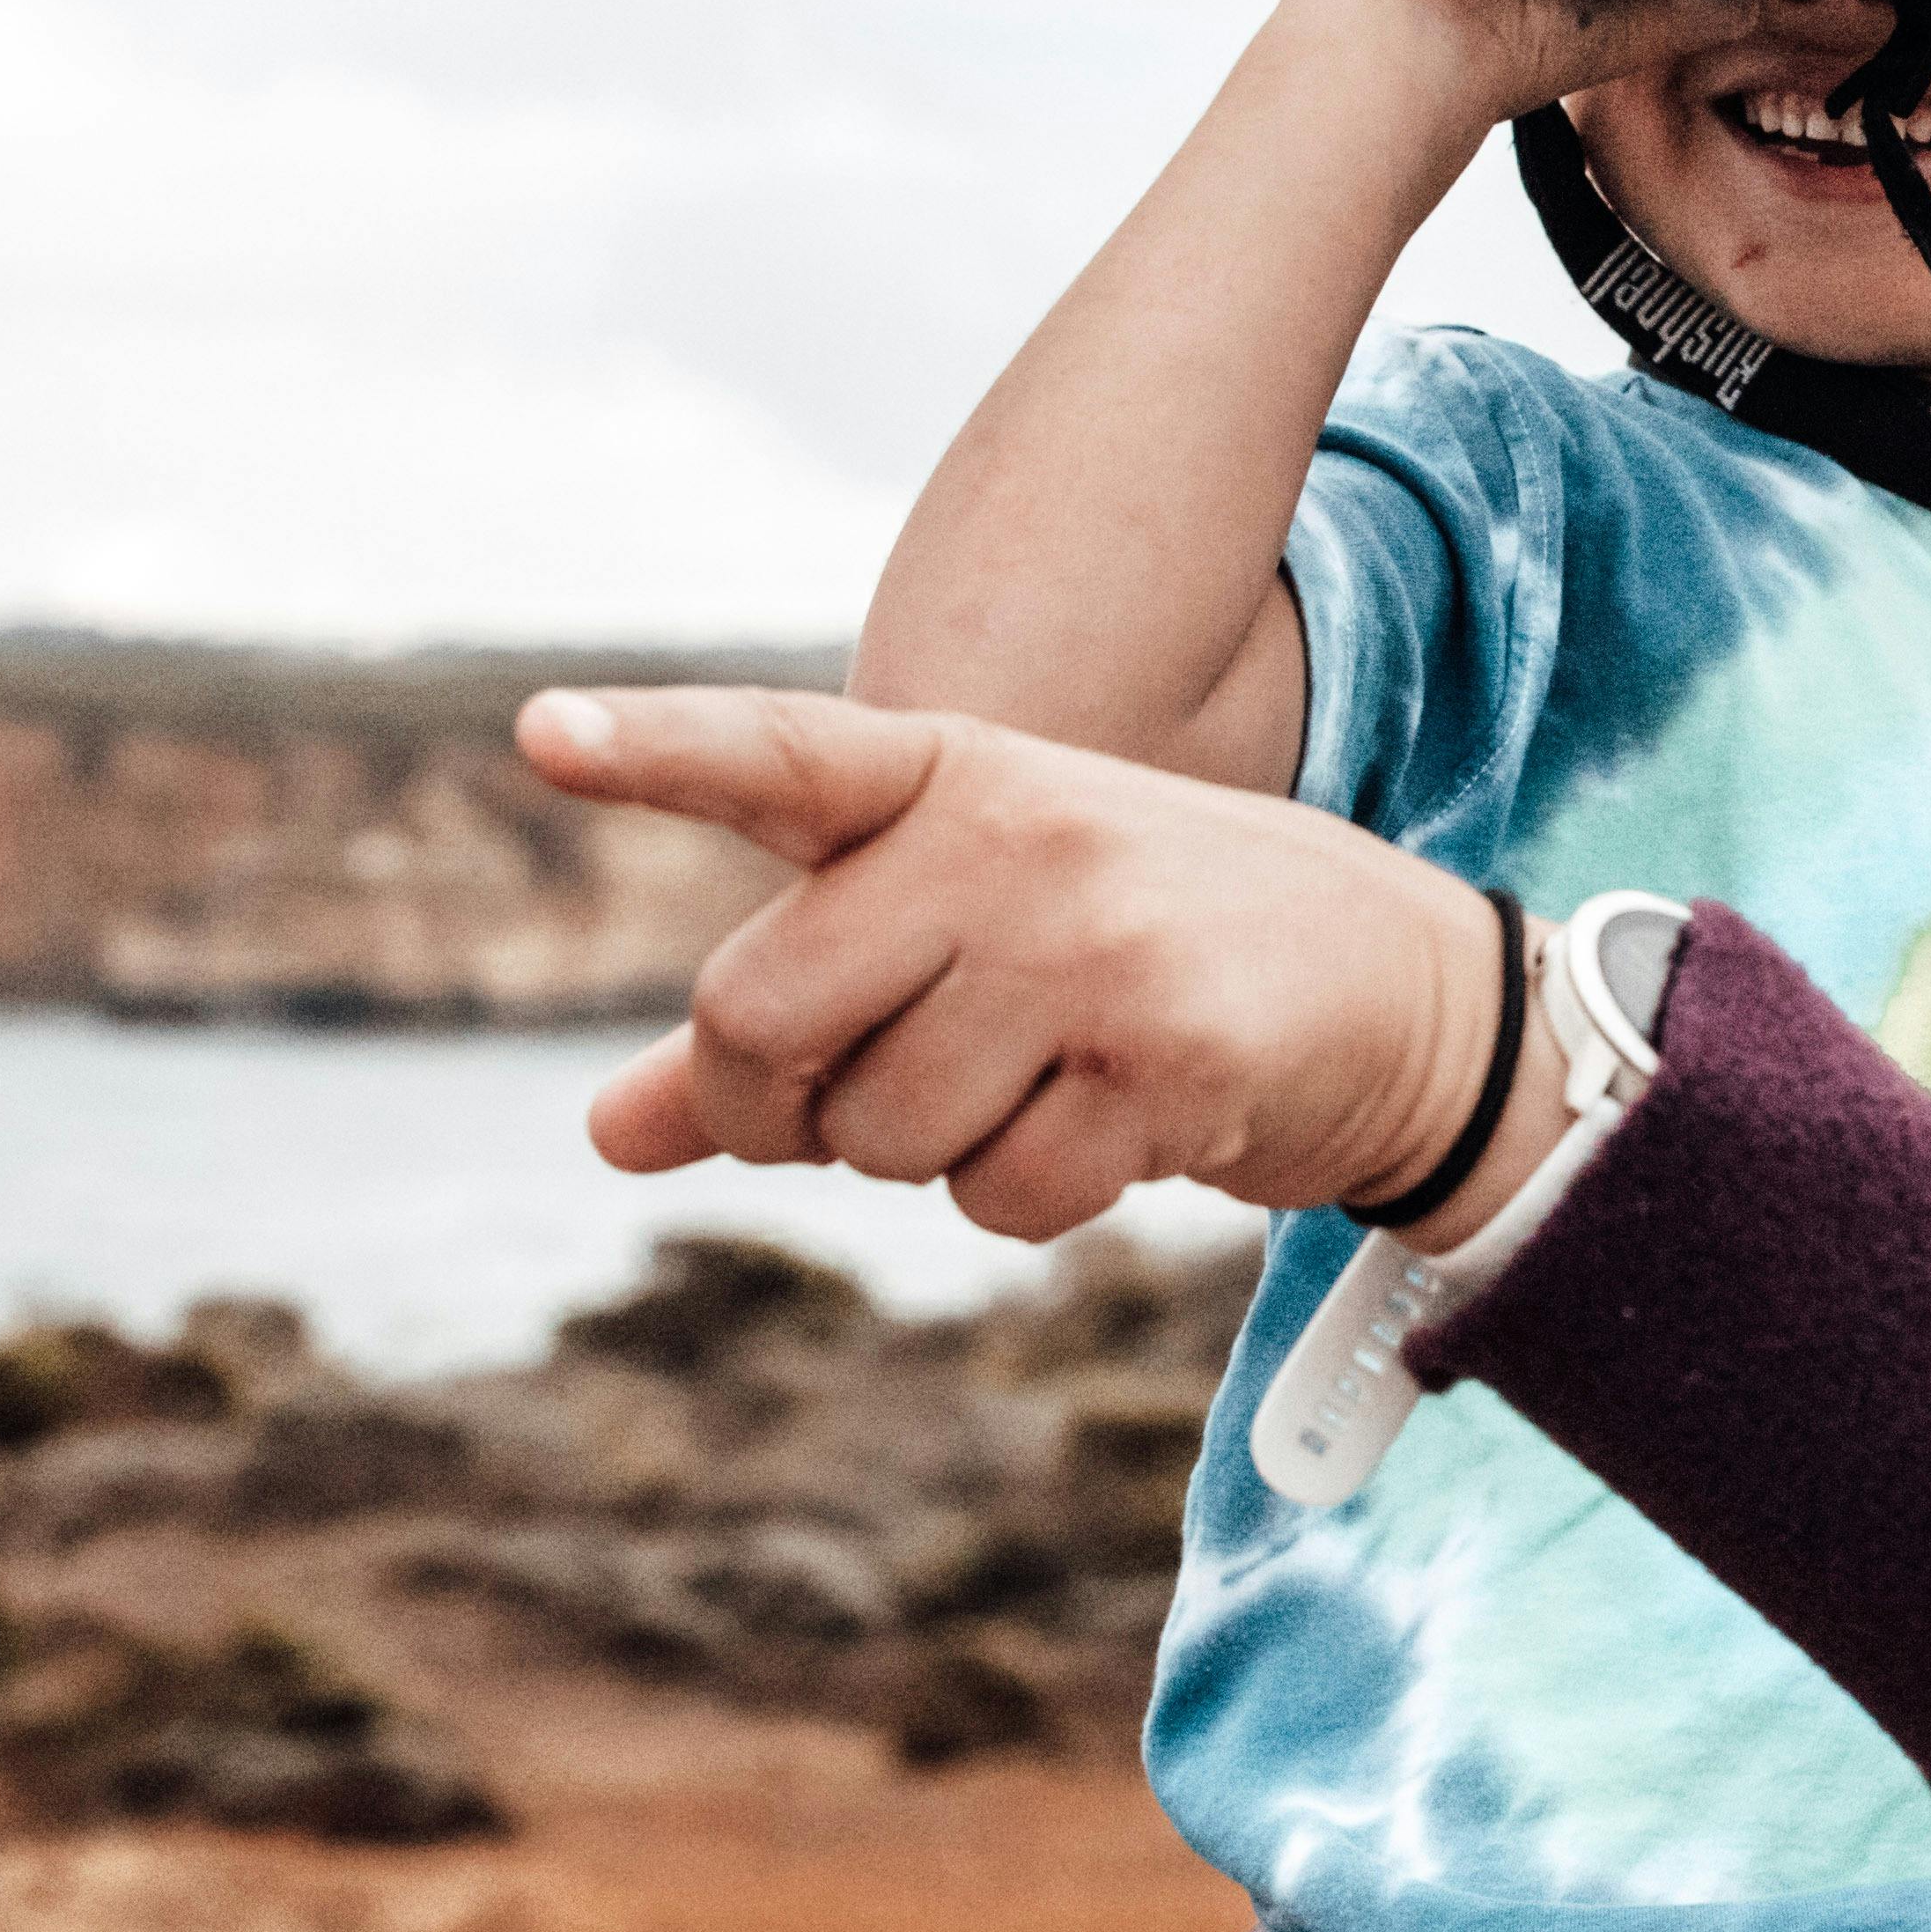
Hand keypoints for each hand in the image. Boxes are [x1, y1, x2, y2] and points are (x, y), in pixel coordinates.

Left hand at [516, 686, 1523, 1241]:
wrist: (1395, 987)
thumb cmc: (1138, 955)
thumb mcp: (962, 938)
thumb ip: (788, 1023)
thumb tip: (607, 1136)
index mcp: (950, 775)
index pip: (774, 756)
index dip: (651, 749)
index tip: (535, 731)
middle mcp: (1013, 835)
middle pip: (758, 1017)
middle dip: (779, 1106)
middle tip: (851, 1105)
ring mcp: (1094, 943)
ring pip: (879, 1132)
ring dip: (930, 1157)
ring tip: (1038, 1086)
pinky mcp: (1169, 1056)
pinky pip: (1002, 1196)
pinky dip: (1031, 1200)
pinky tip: (1114, 1128)